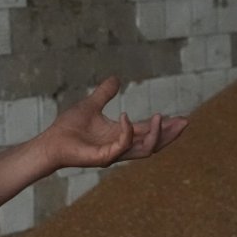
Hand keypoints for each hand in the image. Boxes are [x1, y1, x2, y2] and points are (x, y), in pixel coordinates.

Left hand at [41, 76, 187, 169]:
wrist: (51, 142)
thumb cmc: (68, 128)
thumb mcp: (91, 104)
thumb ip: (105, 94)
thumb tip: (116, 79)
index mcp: (120, 135)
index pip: (148, 132)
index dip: (164, 126)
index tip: (180, 117)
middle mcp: (120, 147)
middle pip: (153, 144)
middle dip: (170, 134)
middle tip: (185, 122)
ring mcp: (113, 154)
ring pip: (144, 149)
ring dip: (155, 134)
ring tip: (161, 118)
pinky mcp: (103, 158)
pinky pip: (121, 146)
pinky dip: (126, 131)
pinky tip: (124, 116)